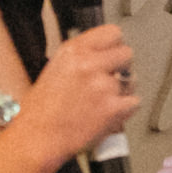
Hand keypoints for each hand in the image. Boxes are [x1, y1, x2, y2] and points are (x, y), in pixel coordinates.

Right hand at [14, 20, 138, 160]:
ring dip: (123, 91)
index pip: (112, 33)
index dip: (115, 45)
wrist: (37, 139)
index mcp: (73, 52)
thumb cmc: (40, 112)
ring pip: (132, 80)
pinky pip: (134, 103)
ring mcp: (103, 86)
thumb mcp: (54, 71)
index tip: (114, 53)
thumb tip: (99, 55)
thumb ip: (79, 60)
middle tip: (111, 79)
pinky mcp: (113, 108)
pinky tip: (108, 114)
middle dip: (122, 67)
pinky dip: (125, 111)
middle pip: (127, 53)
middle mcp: (89, 64)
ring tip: (104, 102)